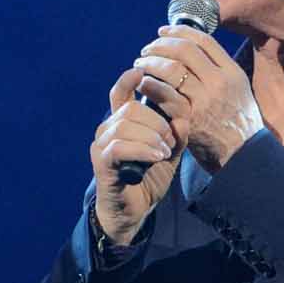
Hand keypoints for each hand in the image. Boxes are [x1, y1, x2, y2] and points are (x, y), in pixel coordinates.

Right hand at [91, 47, 185, 247]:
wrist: (134, 211)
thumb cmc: (149, 178)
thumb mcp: (169, 152)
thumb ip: (177, 135)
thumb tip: (183, 116)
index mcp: (122, 122)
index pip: (120, 93)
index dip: (129, 80)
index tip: (142, 71)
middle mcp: (107, 130)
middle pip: (130, 109)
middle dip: (156, 121)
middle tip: (170, 140)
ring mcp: (101, 145)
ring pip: (124, 125)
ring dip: (151, 136)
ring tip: (164, 152)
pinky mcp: (101, 162)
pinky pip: (119, 147)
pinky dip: (142, 149)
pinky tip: (156, 157)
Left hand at [133, 25, 262, 171]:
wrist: (244, 156)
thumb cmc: (238, 124)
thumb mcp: (239, 91)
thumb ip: (220, 73)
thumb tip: (196, 53)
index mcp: (231, 72)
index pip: (203, 41)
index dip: (179, 31)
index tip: (162, 31)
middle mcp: (219, 82)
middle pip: (184, 50)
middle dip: (161, 45)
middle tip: (146, 50)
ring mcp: (205, 100)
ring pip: (172, 69)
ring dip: (151, 63)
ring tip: (140, 65)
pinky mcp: (190, 118)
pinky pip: (164, 95)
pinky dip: (149, 85)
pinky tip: (141, 84)